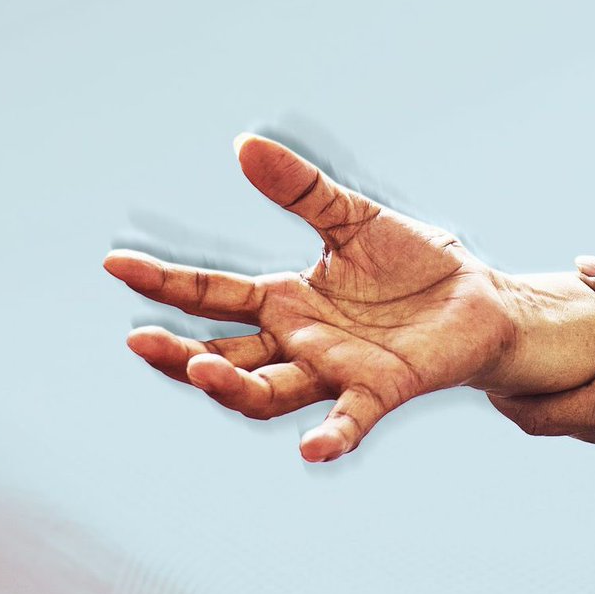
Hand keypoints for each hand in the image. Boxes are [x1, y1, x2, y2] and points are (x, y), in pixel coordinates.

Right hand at [104, 134, 517, 461]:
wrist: (478, 298)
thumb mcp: (354, 218)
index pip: (215, 296)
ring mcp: (339, 370)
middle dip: (183, 356)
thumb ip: (304, 191)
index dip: (166, 284)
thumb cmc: (414, 264)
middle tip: (141, 342)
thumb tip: (244, 145)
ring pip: (271, 392)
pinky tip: (313, 449)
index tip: (116, 265)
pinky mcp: (385, 387)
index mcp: (288, 301)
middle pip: (227, 358)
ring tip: (203, 372)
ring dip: (235, 388)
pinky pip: (352, 418)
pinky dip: (333, 435)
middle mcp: (302, 343)